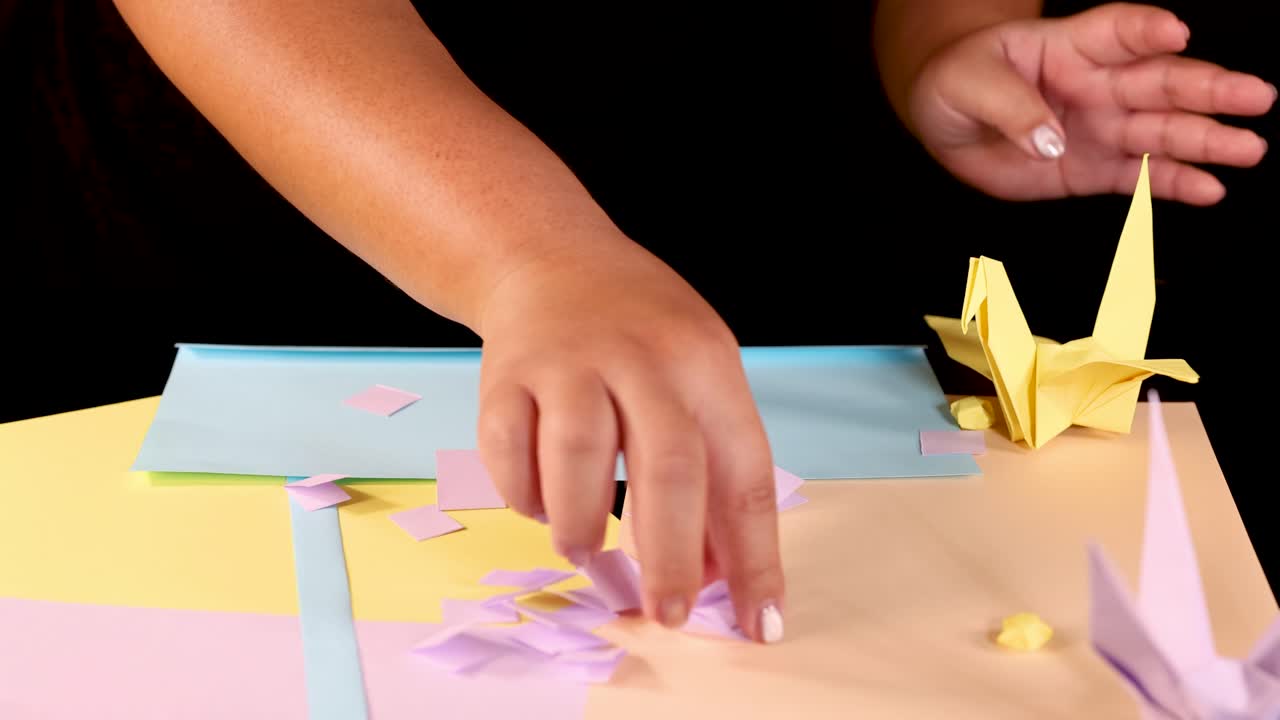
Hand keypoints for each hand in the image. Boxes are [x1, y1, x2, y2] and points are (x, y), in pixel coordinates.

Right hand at [474, 239, 785, 642]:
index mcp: (705, 361)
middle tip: (667, 614)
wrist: (549, 258)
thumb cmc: (639, 332)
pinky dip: (524, 496)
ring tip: (587, 550)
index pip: (743, 472)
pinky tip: (540, 502)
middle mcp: (641, 356)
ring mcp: (569, 361)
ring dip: (583, 526)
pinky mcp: (506, 375)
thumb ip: (714, 467)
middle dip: (671, 559)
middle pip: (669, 469)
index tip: (759, 624)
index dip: (754, 557)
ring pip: (579, 459)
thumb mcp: (698, 374)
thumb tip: (722, 574)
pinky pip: (510, 454)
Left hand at [908, 2, 1274, 204]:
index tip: (1176, 33)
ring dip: (1207, 139)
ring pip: (1163, 130)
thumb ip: (1008, 107)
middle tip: (1256, 95)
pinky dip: (1174, 183)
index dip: (1146, 30)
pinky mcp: (1094, 168)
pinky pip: (1139, 175)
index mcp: (1068, 46)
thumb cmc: (955, 82)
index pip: (1116, 30)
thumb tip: (1050, 141)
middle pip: (1161, 81)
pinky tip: (1210, 189)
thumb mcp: (967, 83)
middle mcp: (1097, 83)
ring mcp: (1101, 126)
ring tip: (1249, 148)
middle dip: (1209, 88)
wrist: (944, 120)